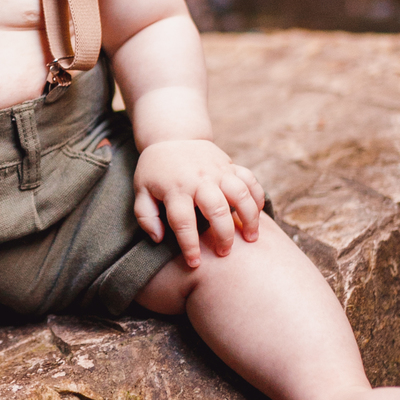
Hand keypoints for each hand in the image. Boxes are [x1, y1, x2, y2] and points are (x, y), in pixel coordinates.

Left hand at [133, 139, 263, 268]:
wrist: (172, 136)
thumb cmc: (156, 170)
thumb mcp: (141, 190)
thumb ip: (146, 216)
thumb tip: (159, 239)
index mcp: (175, 189)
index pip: (183, 222)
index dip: (190, 246)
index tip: (194, 263)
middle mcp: (198, 180)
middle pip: (217, 210)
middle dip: (223, 236)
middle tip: (224, 253)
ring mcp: (217, 171)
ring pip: (240, 194)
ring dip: (249, 218)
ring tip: (251, 238)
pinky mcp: (230, 165)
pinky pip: (250, 180)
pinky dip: (257, 197)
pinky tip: (258, 214)